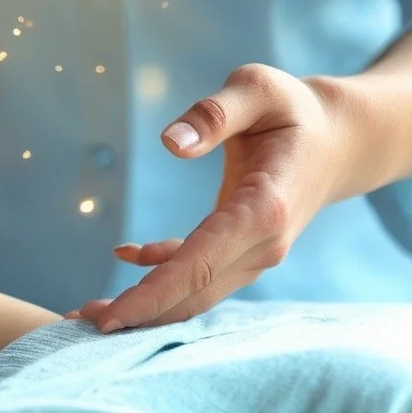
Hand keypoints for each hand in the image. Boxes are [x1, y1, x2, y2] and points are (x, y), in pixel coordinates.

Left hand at [68, 64, 360, 331]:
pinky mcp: (245, 252)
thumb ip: (215, 112)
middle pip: (192, 293)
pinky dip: (161, 275)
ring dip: (144, 305)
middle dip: (136, 314)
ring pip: (195, 295)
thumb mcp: (257, 89)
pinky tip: (126, 253)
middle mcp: (263, 245)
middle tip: (73, 322)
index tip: (109, 318)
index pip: (199, 263)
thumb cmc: (293, 108)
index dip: (151, 293)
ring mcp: (257, 255)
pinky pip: (199, 275)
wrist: (338, 139)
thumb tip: (171, 142)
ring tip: (86, 310)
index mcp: (264, 209)